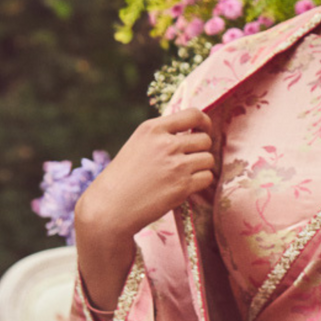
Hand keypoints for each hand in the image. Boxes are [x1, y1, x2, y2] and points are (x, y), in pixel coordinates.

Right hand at [76, 108, 217, 241]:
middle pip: (205, 140)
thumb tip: (192, 132)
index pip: (193, 114)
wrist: (112, 205)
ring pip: (208, 159)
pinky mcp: (182, 186)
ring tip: (186, 174)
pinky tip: (186, 185)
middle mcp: (166, 144)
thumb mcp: (138, 144)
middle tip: (191, 159)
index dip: (204, 123)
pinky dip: (201, 182)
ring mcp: (176, 165)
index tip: (203, 131)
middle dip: (202, 150)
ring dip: (202, 167)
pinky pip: (207, 177)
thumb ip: (162, 136)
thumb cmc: (124, 177)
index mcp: (152, 129)